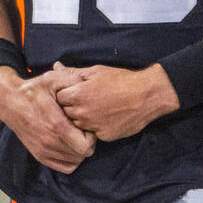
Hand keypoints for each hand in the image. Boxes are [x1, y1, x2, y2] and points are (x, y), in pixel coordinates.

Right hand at [0, 63, 94, 173]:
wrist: (10, 101)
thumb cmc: (33, 90)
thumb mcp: (53, 78)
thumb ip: (73, 80)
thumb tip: (87, 86)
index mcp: (56, 125)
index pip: (86, 146)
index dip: (91, 136)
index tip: (85, 125)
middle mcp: (49, 141)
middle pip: (82, 155)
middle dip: (86, 142)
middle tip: (81, 129)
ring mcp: (43, 150)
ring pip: (75, 162)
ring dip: (78, 151)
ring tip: (74, 136)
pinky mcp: (39, 155)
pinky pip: (65, 167)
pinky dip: (70, 159)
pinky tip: (67, 144)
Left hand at [55, 63, 178, 141]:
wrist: (147, 96)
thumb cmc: (121, 80)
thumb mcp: (95, 71)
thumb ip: (72, 72)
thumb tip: (55, 66)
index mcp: (77, 95)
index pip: (58, 98)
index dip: (66, 93)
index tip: (75, 91)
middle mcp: (82, 113)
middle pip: (66, 112)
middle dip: (72, 106)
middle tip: (87, 99)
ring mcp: (93, 126)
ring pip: (77, 124)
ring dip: (82, 118)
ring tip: (97, 107)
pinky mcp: (104, 136)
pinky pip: (92, 132)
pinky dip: (96, 126)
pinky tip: (106, 116)